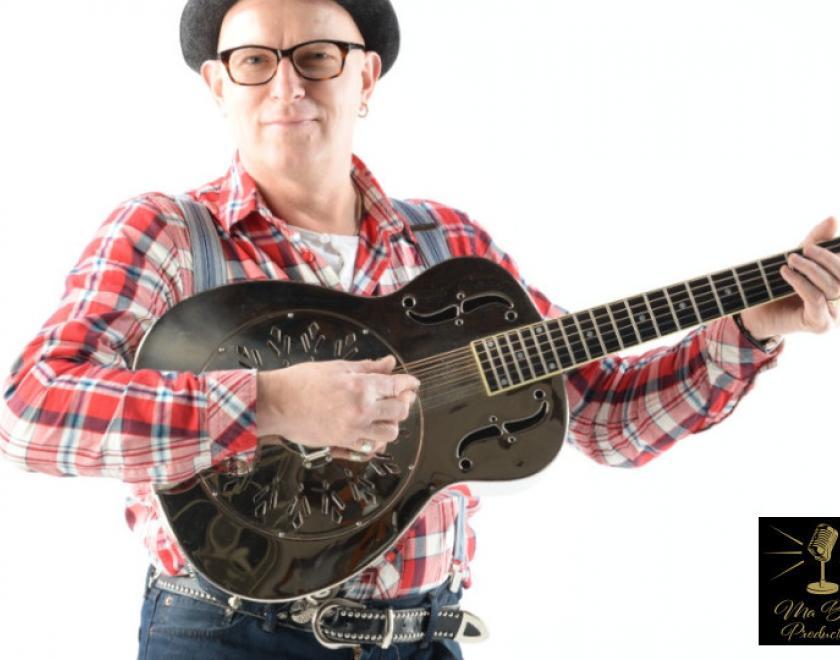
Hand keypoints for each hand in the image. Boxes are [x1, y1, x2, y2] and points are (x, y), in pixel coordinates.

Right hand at [255, 355, 418, 458]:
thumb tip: (388, 363)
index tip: (412, 383)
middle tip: (402, 396)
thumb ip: (367, 367)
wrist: (276, 404)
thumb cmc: (301, 382)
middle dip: (404, 402)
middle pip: (399, 411)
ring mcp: (353, 430)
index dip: (408, 384)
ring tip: (387, 414)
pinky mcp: (343, 443)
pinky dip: (377, 439)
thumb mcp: (337, 367)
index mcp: (360, 387)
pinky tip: (374, 431)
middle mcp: (361, 411)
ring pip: (390, 433)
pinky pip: (372, 447)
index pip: (396, 387)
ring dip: (393, 423)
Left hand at [740, 217, 839, 338]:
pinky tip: (785, 272)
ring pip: (833, 287)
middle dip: (826, 258)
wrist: (757, 314)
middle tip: (804, 249)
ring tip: (791, 259)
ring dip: (811, 269)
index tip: (815, 243)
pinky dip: (801, 282)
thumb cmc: (781, 286)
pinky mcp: (821, 325)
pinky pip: (816, 298)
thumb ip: (817, 241)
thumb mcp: (800, 259)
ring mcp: (836, 316)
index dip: (837, 253)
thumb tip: (833, 218)